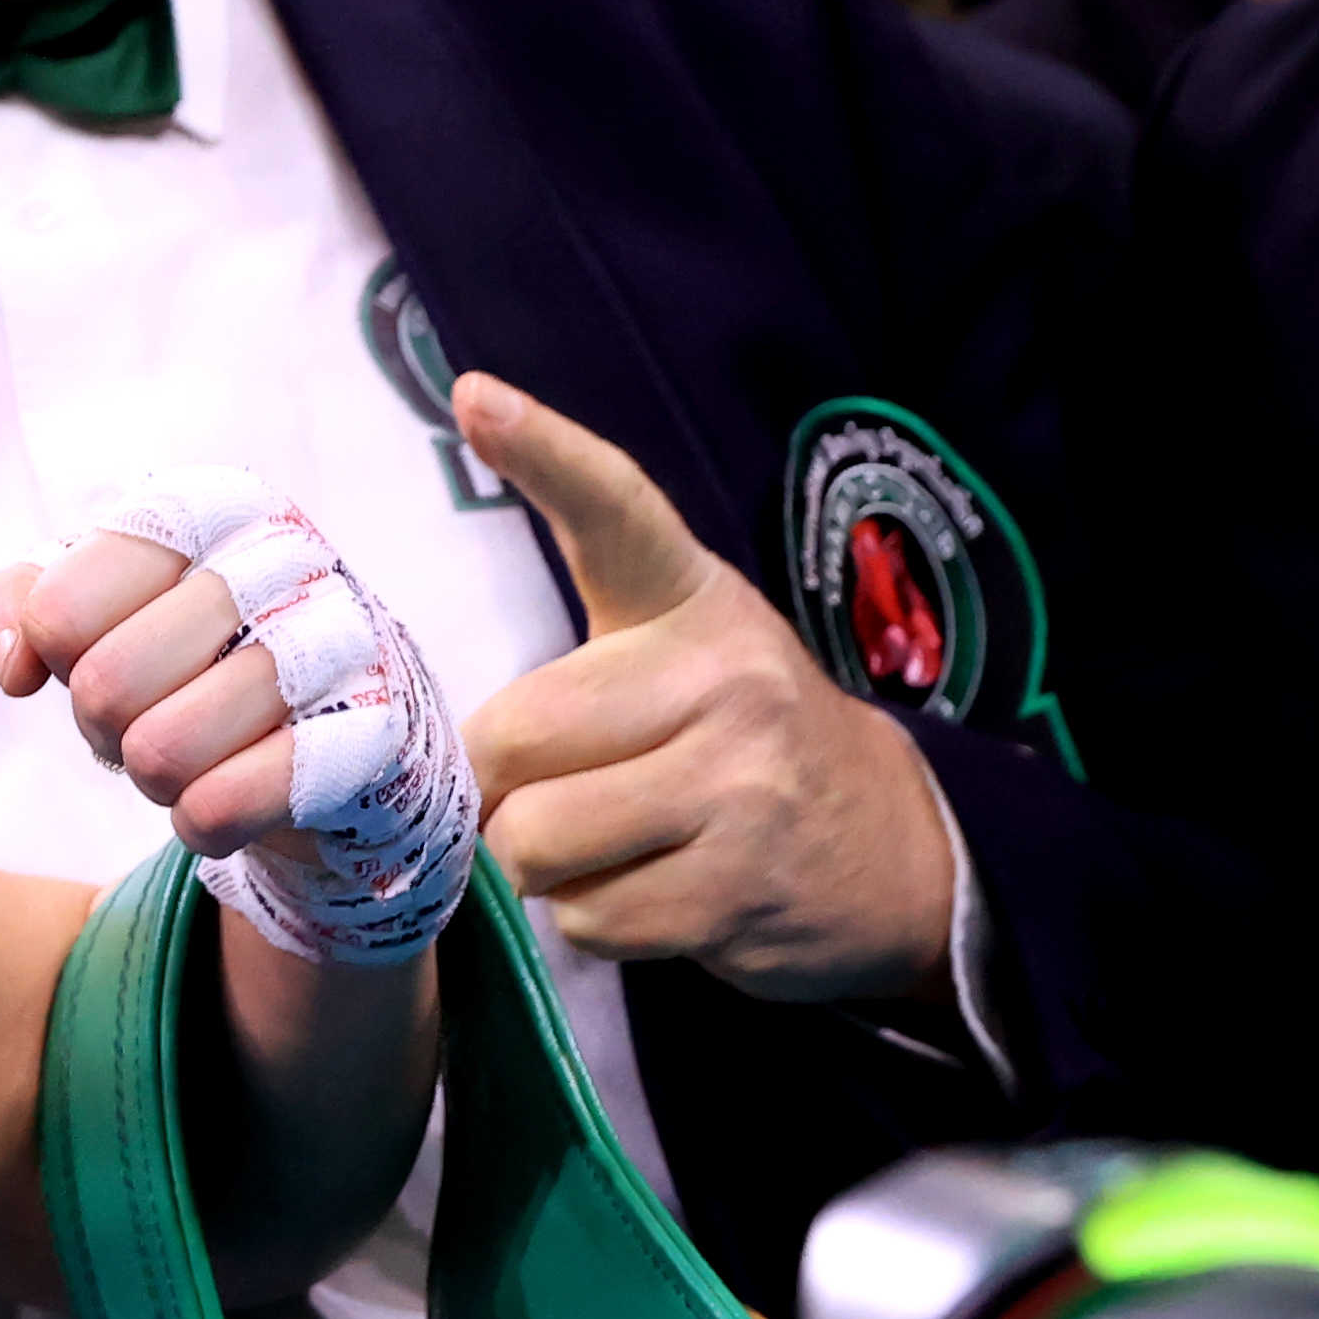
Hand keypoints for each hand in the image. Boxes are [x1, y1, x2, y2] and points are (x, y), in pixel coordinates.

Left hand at [0, 517, 312, 863]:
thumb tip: (12, 662)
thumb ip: (7, 605)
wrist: (340, 731)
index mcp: (210, 504)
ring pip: (160, 751)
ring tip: (196, 750)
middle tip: (150, 713)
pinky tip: (231, 793)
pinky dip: (201, 820)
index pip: (57, 608)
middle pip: (104, 685)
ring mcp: (339, 643)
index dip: (58, 655)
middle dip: (104, 726)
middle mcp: (283, 554)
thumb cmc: (193, 656)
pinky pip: (220, 806)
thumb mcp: (90, 608)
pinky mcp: (370, 737)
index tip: (102, 647)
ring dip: (156, 776)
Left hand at [450, 377, 956, 1002]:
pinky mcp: (734, 889)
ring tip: (620, 845)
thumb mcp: (681, 658)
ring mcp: (737, 787)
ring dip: (546, 868)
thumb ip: (574, 662)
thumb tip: (430, 718)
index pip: (616, 512)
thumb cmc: (739, 745)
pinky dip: (594, 921)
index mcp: (693, 604)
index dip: (547, 451)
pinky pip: (582, 919)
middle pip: (508, 742)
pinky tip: (657, 888)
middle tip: (567, 792)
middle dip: (503, 792)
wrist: (888, 848)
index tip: (477, 397)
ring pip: (535, 844)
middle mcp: (723, 680)